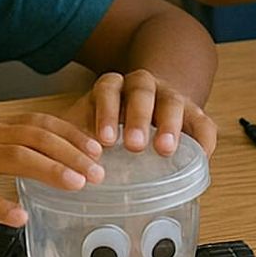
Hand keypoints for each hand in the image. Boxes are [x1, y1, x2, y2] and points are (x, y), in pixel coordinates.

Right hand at [0, 114, 104, 222]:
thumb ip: (3, 151)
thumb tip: (42, 165)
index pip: (40, 123)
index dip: (71, 134)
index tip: (98, 148)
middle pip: (36, 137)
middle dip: (71, 153)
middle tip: (98, 173)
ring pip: (14, 157)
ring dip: (49, 170)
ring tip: (75, 186)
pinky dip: (0, 205)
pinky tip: (19, 218)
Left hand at [67, 69, 216, 157]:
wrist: (147, 101)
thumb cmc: (111, 123)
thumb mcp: (88, 123)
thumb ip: (74, 139)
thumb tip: (52, 170)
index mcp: (113, 87)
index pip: (108, 89)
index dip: (106, 112)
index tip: (104, 140)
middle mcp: (143, 86)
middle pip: (141, 91)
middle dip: (137, 116)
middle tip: (133, 144)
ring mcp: (169, 96)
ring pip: (171, 100)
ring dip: (168, 123)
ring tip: (164, 149)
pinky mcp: (192, 112)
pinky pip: (203, 122)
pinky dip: (203, 139)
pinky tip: (202, 158)